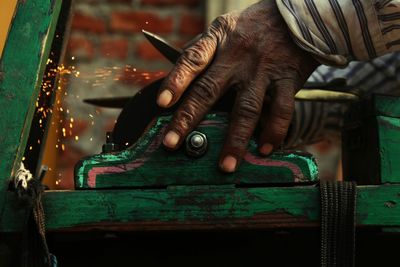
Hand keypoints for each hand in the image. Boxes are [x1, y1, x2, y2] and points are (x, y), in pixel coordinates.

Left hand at [157, 0, 318, 171]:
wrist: (297, 16)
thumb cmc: (253, 26)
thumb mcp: (224, 28)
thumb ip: (202, 50)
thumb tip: (177, 73)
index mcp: (218, 40)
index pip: (192, 60)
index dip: (176, 82)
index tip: (162, 104)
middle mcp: (238, 55)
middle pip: (209, 90)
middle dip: (188, 119)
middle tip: (172, 144)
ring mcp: (263, 69)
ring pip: (246, 109)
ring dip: (235, 140)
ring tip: (226, 165)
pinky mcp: (287, 78)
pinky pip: (281, 110)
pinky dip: (273, 132)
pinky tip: (264, 149)